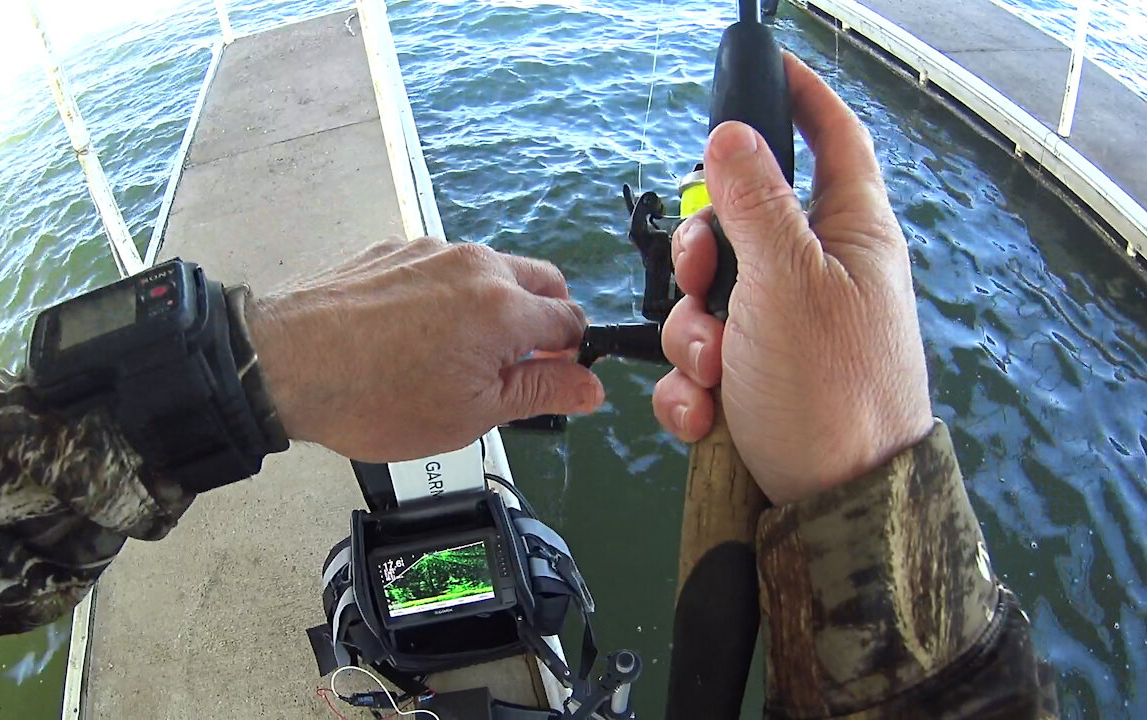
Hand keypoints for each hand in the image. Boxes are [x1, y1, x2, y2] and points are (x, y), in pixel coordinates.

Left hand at [248, 237, 603, 461]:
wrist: (284, 364)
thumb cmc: (376, 398)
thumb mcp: (471, 414)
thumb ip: (540, 392)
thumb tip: (591, 386)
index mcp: (505, 308)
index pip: (572, 322)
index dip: (573, 356)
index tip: (556, 380)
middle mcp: (476, 264)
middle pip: (542, 283)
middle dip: (544, 321)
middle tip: (514, 367)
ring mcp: (432, 249)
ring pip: (491, 271)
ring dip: (495, 307)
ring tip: (457, 355)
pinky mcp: (394, 248)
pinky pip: (442, 266)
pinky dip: (449, 295)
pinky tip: (415, 333)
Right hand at [652, 55, 933, 505]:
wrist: (833, 510)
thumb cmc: (833, 392)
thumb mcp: (788, 285)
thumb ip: (754, 204)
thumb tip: (732, 134)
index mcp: (848, 235)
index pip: (833, 140)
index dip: (803, 100)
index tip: (767, 71)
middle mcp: (815, 276)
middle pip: (736, 225)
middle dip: (701, 264)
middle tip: (707, 292)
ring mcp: (780, 332)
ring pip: (703, 300)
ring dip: (691, 339)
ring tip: (715, 376)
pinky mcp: (751, 382)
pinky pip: (698, 361)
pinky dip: (690, 387)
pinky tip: (707, 412)